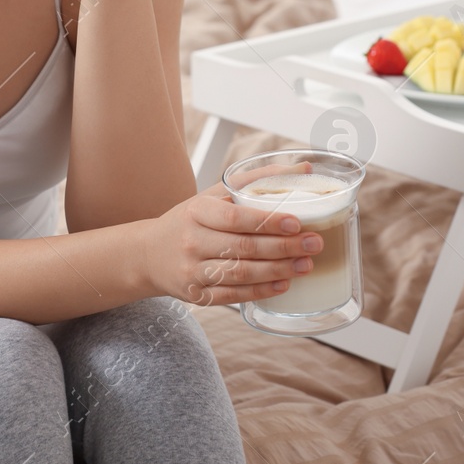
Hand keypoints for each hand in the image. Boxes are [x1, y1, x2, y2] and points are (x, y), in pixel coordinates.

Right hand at [140, 179, 322, 307]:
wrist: (149, 254)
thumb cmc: (191, 220)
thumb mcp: (214, 194)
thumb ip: (256, 180)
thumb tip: (304, 167)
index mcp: (197, 211)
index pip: (234, 217)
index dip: (267, 221)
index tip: (297, 223)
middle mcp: (192, 241)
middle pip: (243, 247)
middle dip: (284, 247)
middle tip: (313, 244)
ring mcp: (192, 271)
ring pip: (241, 274)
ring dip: (278, 271)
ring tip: (305, 265)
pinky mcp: (196, 295)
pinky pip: (233, 295)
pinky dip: (261, 291)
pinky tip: (283, 285)